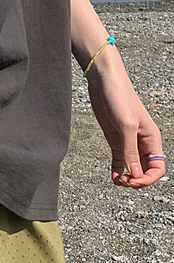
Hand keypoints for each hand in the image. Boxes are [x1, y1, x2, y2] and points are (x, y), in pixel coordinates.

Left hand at [85, 51, 166, 188]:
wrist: (104, 80)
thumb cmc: (119, 97)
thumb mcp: (125, 125)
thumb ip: (130, 150)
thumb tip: (136, 174)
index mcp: (152, 138)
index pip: (157, 167)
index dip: (148, 178)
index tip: (134, 179)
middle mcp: (142, 142)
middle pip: (145, 170)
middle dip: (137, 179)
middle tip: (124, 181)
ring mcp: (128, 141)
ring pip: (132, 167)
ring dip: (127, 177)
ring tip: (118, 181)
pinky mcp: (115, 139)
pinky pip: (120, 160)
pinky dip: (117, 170)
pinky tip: (113, 177)